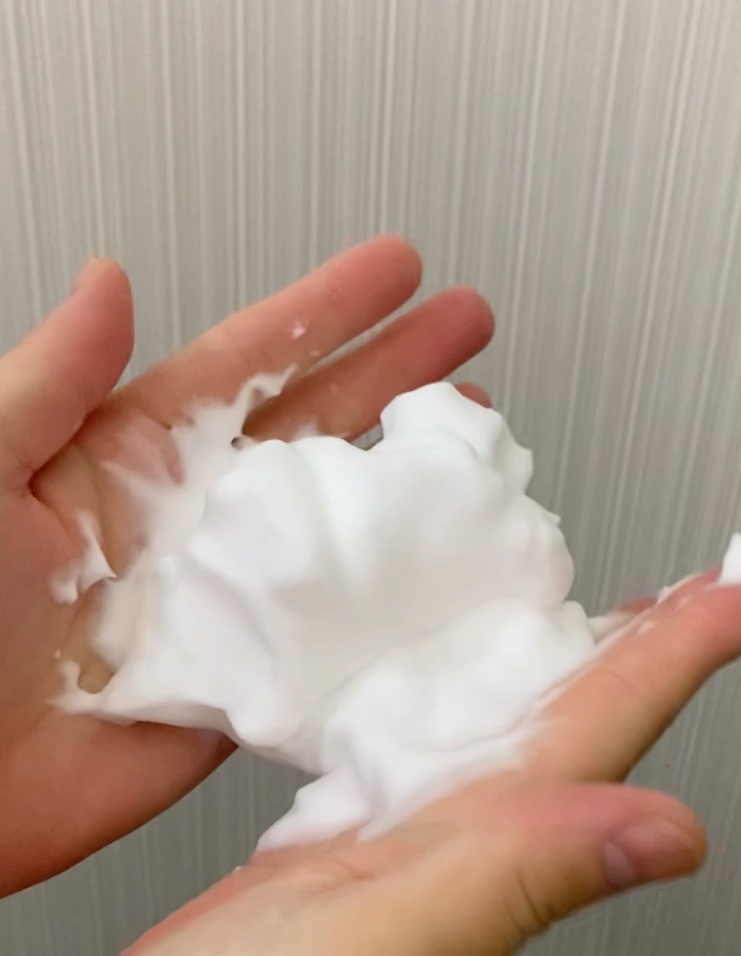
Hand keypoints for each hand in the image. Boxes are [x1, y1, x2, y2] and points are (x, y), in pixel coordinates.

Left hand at [0, 236, 492, 895]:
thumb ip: (51, 383)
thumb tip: (107, 283)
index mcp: (130, 457)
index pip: (251, 363)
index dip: (328, 311)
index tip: (397, 270)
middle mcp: (191, 520)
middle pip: (319, 428)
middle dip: (398, 372)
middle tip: (467, 327)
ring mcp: (225, 601)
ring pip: (339, 527)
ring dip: (409, 486)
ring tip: (474, 448)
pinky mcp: (242, 685)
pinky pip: (329, 637)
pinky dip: (389, 608)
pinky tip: (444, 579)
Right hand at [36, 578, 740, 955]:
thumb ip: (511, 885)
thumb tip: (671, 834)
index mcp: (476, 852)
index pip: (607, 730)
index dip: (685, 654)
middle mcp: (451, 850)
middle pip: (574, 724)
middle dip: (644, 651)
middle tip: (700, 591)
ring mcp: (392, 855)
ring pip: (504, 735)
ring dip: (559, 669)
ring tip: (600, 621)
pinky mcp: (325, 855)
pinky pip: (416, 752)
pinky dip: (444, 699)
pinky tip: (440, 684)